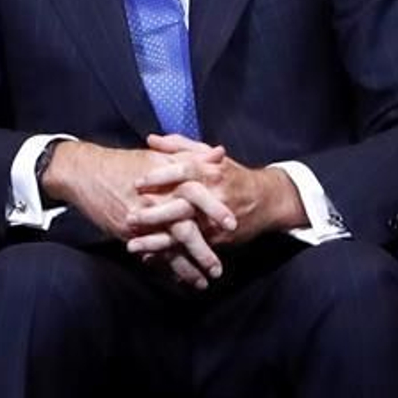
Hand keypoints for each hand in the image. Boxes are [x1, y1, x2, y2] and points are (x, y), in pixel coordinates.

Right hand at [43, 142, 234, 286]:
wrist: (85, 173)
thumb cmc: (124, 163)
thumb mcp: (159, 156)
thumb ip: (192, 156)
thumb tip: (220, 154)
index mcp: (166, 180)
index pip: (197, 195)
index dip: (215, 210)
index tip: (232, 225)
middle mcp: (155, 201)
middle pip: (184, 229)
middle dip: (203, 251)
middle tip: (218, 269)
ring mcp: (140, 220)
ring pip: (168, 248)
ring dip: (186, 267)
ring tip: (203, 282)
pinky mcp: (128, 233)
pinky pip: (150, 253)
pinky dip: (165, 267)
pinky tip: (178, 278)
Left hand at [135, 134, 307, 244]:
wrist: (268, 200)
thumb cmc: (231, 174)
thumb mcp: (209, 155)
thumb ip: (179, 146)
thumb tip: (151, 139)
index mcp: (211, 171)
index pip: (184, 171)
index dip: (161, 176)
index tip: (137, 182)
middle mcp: (214, 196)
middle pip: (183, 205)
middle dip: (156, 214)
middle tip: (130, 218)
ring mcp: (216, 221)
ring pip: (185, 233)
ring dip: (158, 242)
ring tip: (132, 246)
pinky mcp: (218, 240)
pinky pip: (192, 249)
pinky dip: (170, 256)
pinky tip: (149, 258)